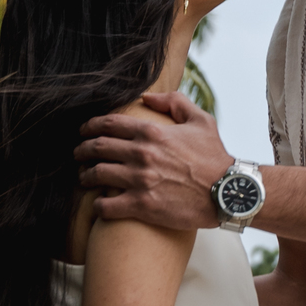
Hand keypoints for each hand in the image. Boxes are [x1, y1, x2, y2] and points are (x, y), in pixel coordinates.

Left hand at [75, 92, 234, 231]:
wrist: (228, 193)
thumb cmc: (215, 158)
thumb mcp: (201, 121)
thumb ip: (174, 102)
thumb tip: (147, 99)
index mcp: (152, 132)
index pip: (108, 124)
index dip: (90, 126)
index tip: (84, 132)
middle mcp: (142, 154)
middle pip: (97, 148)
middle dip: (82, 150)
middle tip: (78, 154)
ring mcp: (140, 181)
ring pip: (97, 175)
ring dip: (85, 176)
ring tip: (84, 178)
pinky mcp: (142, 206)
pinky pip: (107, 206)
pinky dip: (98, 206)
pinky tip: (99, 205)